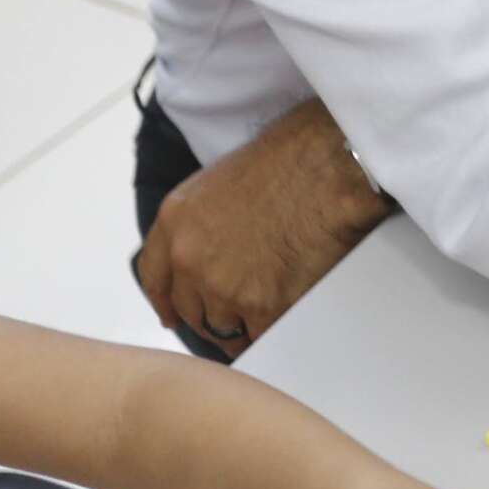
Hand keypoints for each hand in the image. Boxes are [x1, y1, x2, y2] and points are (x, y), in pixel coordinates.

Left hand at [136, 102, 388, 349]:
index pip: (154, 275)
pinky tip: (285, 318)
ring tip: (266, 317)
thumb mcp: (227, 176)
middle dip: (210, 314)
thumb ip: (208, 217)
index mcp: (176, 219)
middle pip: (189, 308)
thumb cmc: (295, 154)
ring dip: (241, 326)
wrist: (334, 165)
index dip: (166, 300)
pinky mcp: (262, 306)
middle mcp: (190, 257)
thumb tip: (221, 241)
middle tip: (234, 315)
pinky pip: (260, 334)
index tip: (174, 315)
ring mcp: (223, 286)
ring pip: (222, 327)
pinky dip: (272, 330)